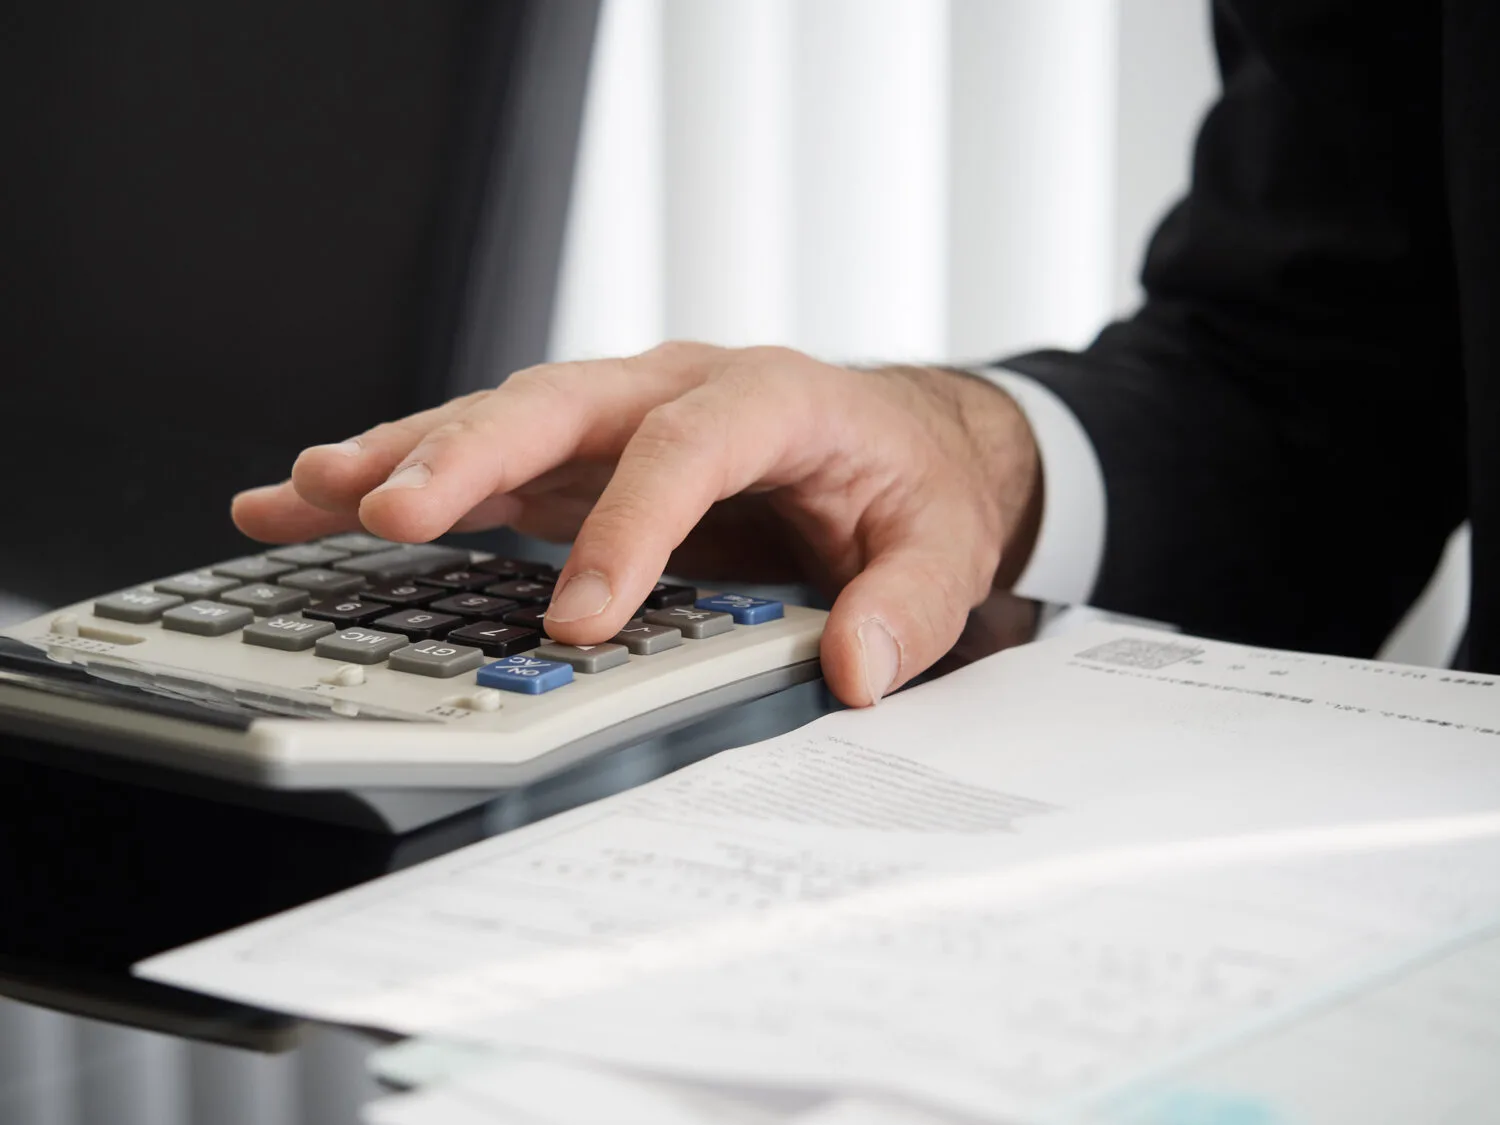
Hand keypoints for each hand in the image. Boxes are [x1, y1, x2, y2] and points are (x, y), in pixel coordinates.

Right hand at [232, 343, 1041, 705]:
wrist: (908, 443)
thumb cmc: (916, 485)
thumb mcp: (944, 547)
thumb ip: (906, 606)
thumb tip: (854, 671)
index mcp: (773, 398)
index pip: (686, 448)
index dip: (628, 527)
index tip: (580, 621)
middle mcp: (678, 390)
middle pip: (560, 404)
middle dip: (468, 455)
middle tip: (386, 510)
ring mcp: (624, 419)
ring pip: (501, 424)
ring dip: (404, 457)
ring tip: (304, 493)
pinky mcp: (588, 460)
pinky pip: (490, 465)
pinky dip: (407, 480)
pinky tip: (325, 502)